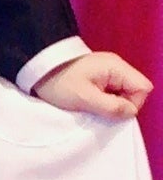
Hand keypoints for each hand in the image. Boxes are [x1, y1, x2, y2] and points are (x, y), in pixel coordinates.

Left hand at [33, 52, 152, 119]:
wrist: (37, 68)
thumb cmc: (59, 82)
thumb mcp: (84, 98)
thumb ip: (110, 107)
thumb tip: (130, 112)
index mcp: (115, 67)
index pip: (143, 88)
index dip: (132, 103)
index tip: (111, 110)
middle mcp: (115, 66)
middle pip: (134, 91)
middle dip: (121, 104)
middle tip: (99, 109)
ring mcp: (107, 71)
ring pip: (122, 93)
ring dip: (111, 103)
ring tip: (92, 105)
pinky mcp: (98, 76)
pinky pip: (111, 91)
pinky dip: (103, 100)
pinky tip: (89, 102)